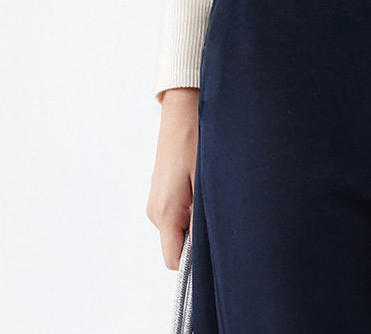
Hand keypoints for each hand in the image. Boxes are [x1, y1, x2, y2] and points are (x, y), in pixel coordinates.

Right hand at [146, 87, 199, 269]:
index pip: (173, 260)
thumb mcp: (206, 183)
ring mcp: (155, 200)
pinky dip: (189, 206)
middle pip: (176, 244)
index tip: (212, 247)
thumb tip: (201, 253)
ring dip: (194, 218)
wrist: (183, 109)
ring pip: (177, 227)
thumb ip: (201, 222)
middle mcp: (154, 211)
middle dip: (196, 236)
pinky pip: (175, 211)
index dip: (193, 261)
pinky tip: (200, 184)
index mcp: (165, 213)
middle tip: (216, 211)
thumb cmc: (197, 141)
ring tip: (209, 190)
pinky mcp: (159, 190)